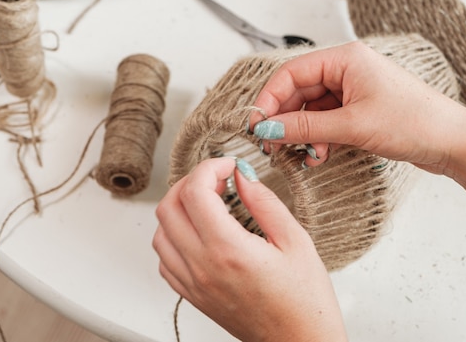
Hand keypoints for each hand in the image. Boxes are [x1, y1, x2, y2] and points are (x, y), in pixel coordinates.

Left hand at [152, 157, 347, 341]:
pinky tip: (199, 232)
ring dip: (179, 208)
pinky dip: (174, 236)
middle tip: (217, 179)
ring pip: (160, 232)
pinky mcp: (193, 296)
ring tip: (208, 202)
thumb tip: (242, 175)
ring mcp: (194, 284)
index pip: (195, 192)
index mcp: (229, 250)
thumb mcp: (296, 241)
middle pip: (169, 207)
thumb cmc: (305, 301)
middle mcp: (203, 267)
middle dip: (190, 181)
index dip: (210, 167)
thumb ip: (264, 202)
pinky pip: (165, 259)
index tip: (229, 165)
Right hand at [251, 41, 465, 173]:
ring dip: (304, 134)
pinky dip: (320, 139)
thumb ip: (306, 127)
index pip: (291, 73)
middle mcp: (347, 70)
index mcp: (345, 58)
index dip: (269, 99)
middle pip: (299, 92)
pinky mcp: (361, 110)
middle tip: (271, 146)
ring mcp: (354, 90)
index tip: (256, 126)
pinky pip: (328, 121)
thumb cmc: (413, 122)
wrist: (453, 142)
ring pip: (312, 110)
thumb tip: (267, 129)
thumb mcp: (352, 125)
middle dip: (286, 120)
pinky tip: (321, 155)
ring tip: (306, 156)